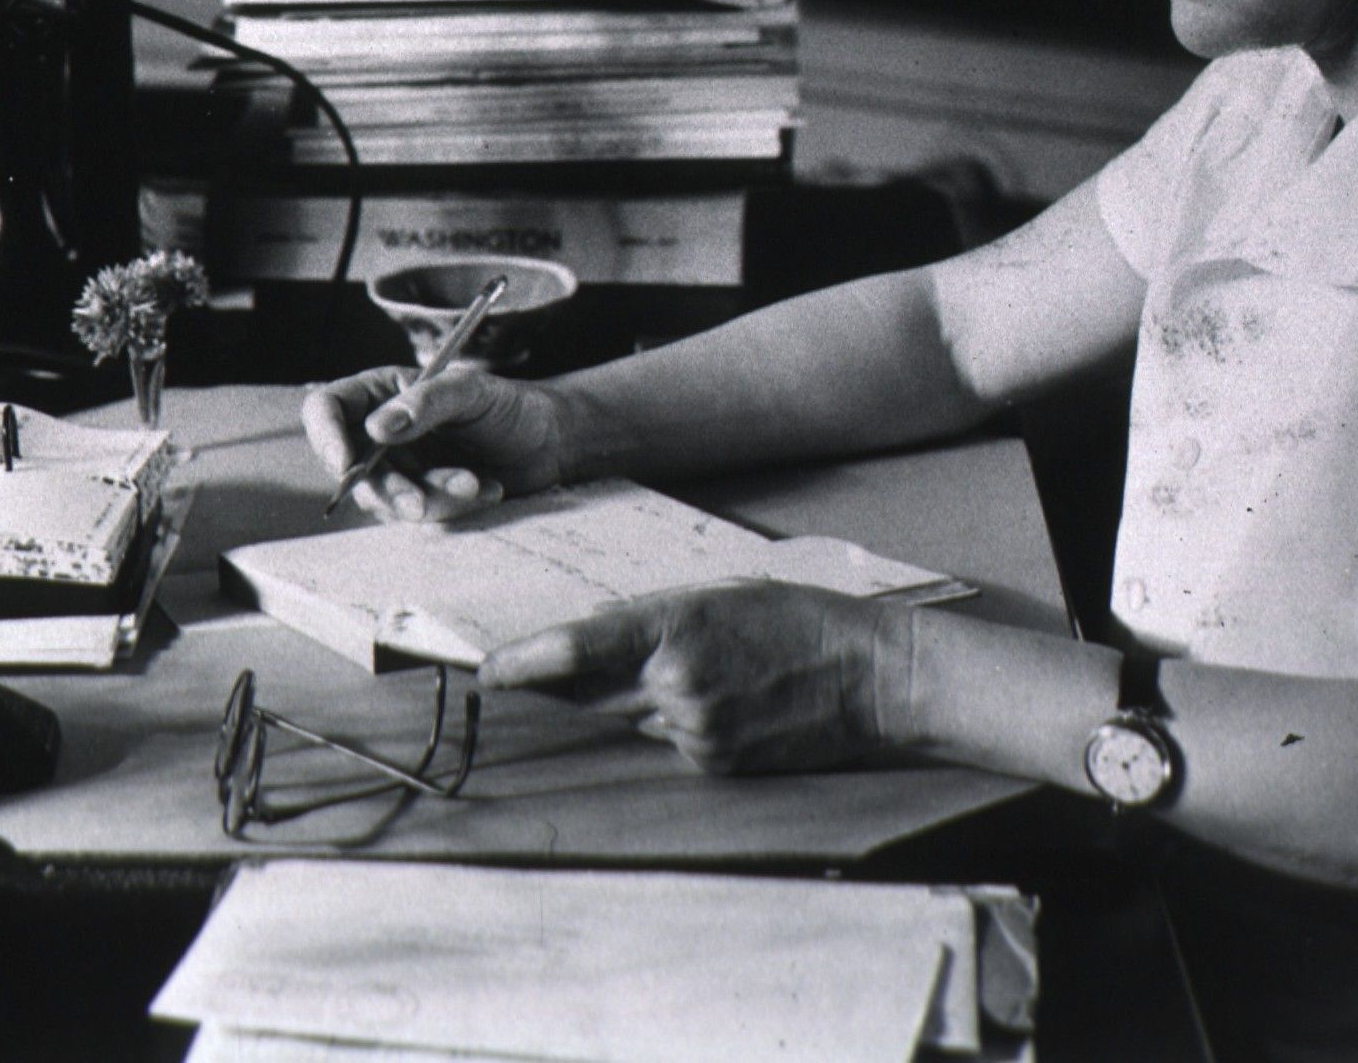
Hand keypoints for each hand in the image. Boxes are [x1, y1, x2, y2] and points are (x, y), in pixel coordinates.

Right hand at [299, 364, 571, 520]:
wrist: (549, 444)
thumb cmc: (508, 405)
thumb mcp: (470, 391)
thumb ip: (424, 403)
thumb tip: (376, 427)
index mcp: (381, 393)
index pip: (326, 409)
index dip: (325, 436)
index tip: (346, 464)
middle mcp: (381, 434)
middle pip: (351, 469)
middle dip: (388, 489)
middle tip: (420, 501)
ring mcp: (400, 470)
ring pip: (388, 500)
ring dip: (431, 498)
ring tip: (475, 482)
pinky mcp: (423, 500)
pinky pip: (421, 516)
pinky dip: (453, 507)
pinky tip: (488, 489)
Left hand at [478, 582, 914, 774]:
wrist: (869, 678)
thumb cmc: (798, 619)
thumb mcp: (719, 594)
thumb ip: (652, 615)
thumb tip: (594, 635)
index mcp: (674, 625)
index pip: (575, 649)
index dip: (522, 664)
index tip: (488, 671)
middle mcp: (676, 682)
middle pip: (589, 695)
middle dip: (558, 690)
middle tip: (526, 682)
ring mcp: (695, 730)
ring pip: (632, 720)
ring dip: (635, 703)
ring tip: (695, 676)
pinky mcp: (715, 764)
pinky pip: (671, 744)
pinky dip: (678, 725)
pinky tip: (724, 703)